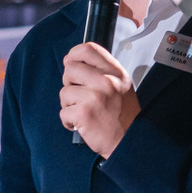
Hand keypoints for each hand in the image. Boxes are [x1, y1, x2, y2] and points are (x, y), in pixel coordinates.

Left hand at [59, 42, 138, 158]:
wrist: (128, 143)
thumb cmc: (123, 117)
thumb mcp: (119, 86)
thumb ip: (99, 72)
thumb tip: (70, 60)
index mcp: (115, 73)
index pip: (88, 49)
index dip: (74, 54)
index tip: (71, 62)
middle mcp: (107, 82)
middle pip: (71, 69)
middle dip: (69, 83)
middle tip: (80, 96)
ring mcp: (95, 97)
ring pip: (64, 92)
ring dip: (69, 105)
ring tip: (84, 112)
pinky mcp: (84, 113)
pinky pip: (63, 112)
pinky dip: (69, 121)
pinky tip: (82, 124)